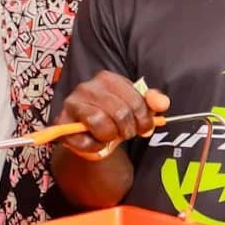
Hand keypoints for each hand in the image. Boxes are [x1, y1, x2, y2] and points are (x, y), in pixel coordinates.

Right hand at [54, 71, 168, 160]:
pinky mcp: (62, 123)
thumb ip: (153, 101)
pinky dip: (95, 146)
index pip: (136, 100)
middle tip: (127, 134)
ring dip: (111, 136)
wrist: (90, 133)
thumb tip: (162, 103)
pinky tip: (96, 141)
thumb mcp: (137, 106)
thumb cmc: (115, 116)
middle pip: (120, 113)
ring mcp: (72, 103)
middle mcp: (88, 87)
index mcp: (108, 78)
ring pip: (101, 124)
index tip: (145, 127)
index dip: (144, 118)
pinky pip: (85, 141)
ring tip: (111, 136)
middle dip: (128, 130)